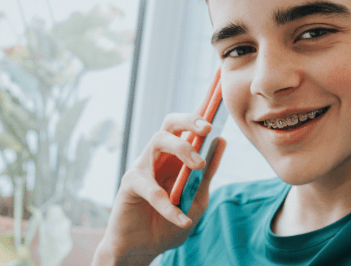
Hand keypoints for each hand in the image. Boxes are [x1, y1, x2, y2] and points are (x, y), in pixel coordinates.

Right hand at [92, 113, 226, 264]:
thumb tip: (221, 140)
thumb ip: (207, 173)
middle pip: (169, 124)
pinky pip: (150, 188)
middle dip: (189, 120)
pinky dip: (168, 206)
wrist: (144, 249)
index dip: (198, 112)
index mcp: (175, 157)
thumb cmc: (169, 222)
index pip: (185, 128)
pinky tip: (182, 220)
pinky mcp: (129, 185)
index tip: (217, 100)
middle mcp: (157, 157)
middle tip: (208, 129)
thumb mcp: (197, 198)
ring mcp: (142, 167)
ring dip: (181, 148)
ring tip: (198, 165)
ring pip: (157, 141)